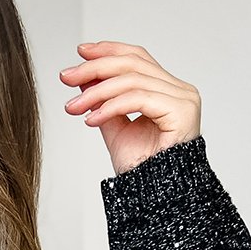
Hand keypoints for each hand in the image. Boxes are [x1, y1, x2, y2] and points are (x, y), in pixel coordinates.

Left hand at [60, 40, 201, 175]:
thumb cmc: (141, 170)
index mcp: (168, 90)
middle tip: (66, 77)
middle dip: (95, 68)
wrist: (154, 199)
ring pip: (132, 80)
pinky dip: (110, 107)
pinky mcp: (181, 111)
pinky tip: (90, 119)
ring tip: (73, 107)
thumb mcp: (115, 128)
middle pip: (133, 63)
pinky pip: (138, 99)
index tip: (80, 52)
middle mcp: (180, 90)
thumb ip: (103, 102)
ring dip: (96, 92)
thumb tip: (85, 77)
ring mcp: (184, 99)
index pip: (138, 58)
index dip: (108, 50)